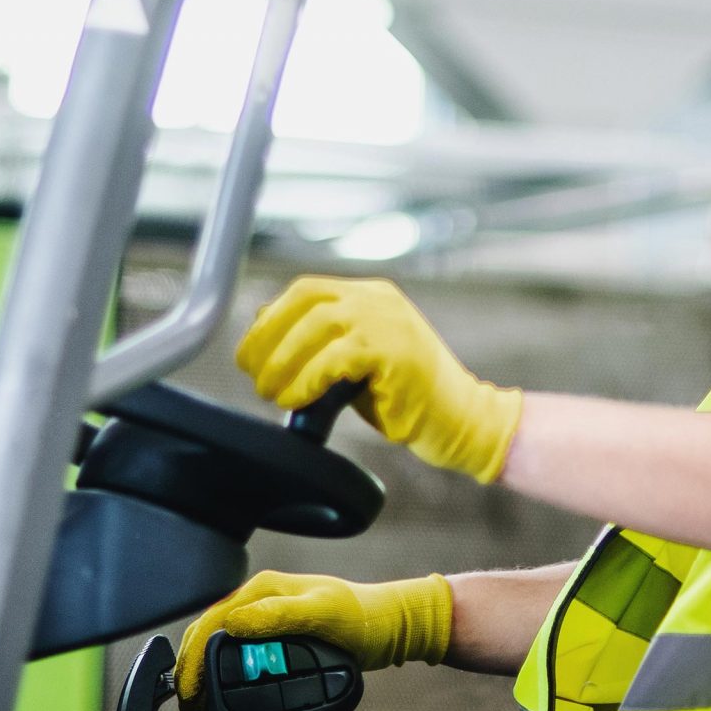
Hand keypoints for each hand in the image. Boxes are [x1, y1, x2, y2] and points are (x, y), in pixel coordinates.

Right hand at [175, 570, 451, 707]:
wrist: (390, 624)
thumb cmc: (362, 616)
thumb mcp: (322, 613)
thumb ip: (280, 615)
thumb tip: (235, 624)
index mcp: (263, 588)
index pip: (212, 620)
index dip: (193, 656)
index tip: (189, 689)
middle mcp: (260, 598)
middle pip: (208, 630)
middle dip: (190, 665)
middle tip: (188, 703)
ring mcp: (267, 615)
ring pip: (220, 641)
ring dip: (202, 668)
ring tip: (197, 701)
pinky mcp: (276, 633)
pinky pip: (238, 650)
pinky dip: (222, 669)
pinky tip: (221, 688)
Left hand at [236, 276, 523, 482]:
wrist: (462, 420)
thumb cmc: (405, 397)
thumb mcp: (355, 362)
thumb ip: (321, 345)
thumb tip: (266, 334)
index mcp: (370, 296)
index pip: (306, 290)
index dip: (270, 319)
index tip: (249, 353)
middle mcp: (378, 299)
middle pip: (306, 300)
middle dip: (268, 338)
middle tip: (252, 374)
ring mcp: (388, 320)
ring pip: (316, 325)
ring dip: (282, 361)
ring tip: (270, 392)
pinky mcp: (395, 350)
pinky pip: (337, 356)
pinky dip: (308, 378)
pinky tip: (296, 398)